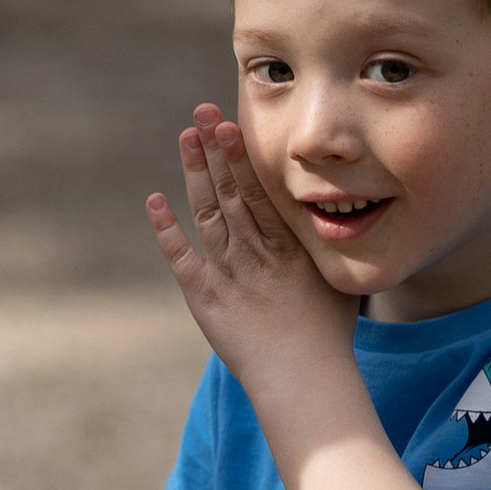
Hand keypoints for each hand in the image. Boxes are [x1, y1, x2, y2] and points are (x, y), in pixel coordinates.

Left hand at [147, 106, 354, 384]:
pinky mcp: (206, 297)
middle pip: (232, 189)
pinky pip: (182, 256)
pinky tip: (155, 200)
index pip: (261, 187)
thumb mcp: (335, 282)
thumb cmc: (327, 337)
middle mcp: (257, 249)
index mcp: (289, 243)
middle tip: (201, 113)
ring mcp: (229, 271)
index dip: (243, 154)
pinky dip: (167, 228)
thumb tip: (331, 225)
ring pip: (208, 211)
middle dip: (216, 148)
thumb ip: (323, 251)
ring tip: (185, 138)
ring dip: (194, 173)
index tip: (231, 123)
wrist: (304, 376)